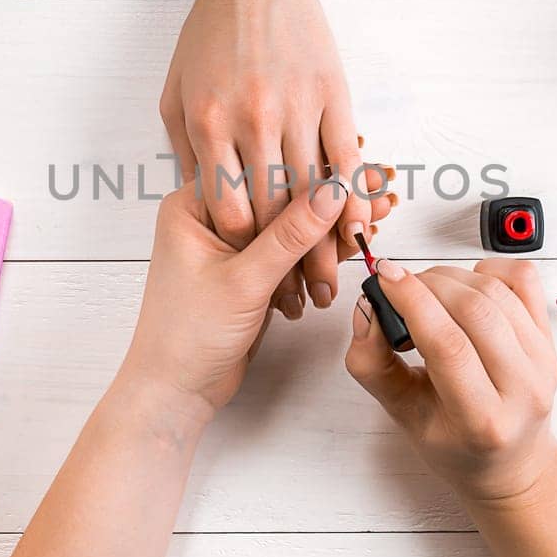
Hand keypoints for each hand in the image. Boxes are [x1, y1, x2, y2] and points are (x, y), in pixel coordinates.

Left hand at [121, 181, 355, 425]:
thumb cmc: (186, 337)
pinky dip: (320, 251)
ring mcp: (231, 244)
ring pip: (290, 225)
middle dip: (332, 195)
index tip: (355, 166)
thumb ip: (290, 235)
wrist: (176, 390)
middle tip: (379, 184)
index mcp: (193, 206)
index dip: (311, 167)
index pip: (258, 171)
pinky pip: (289, 251)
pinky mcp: (248, 269)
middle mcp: (211, 218)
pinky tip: (355, 238)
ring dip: (332, 223)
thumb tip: (333, 191)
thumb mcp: (244, 281)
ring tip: (380, 207)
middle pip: (280, 195)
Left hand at [160, 0, 373, 319]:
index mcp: (206, 126)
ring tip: (328, 283)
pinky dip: (352, 198)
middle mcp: (249, 121)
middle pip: (271, 214)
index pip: (229, 213)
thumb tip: (200, 204)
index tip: (258, 284)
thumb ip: (187, 152)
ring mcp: (293, 108)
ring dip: (323, 245)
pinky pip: (345, 160)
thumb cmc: (209, 34)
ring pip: (311, 195)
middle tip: (299, 301)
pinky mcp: (330, 96)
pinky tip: (357, 230)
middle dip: (286, 266)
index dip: (247, 256)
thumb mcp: (175, 96)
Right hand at [344, 259, 556, 504]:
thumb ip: (373, 365)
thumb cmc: (458, 445)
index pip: (448, 345)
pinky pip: (525, 282)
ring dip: (452, 277)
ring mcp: (542, 362)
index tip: (385, 277)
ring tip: (427, 291)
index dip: (412, 301)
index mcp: (482, 421)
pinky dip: (491, 271)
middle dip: (428, 284)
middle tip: (401, 288)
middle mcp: (522, 390)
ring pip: (497, 291)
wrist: (510, 462)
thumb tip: (367, 309)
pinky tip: (469, 285)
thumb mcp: (403, 417)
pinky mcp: (550, 340)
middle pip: (475, 311)